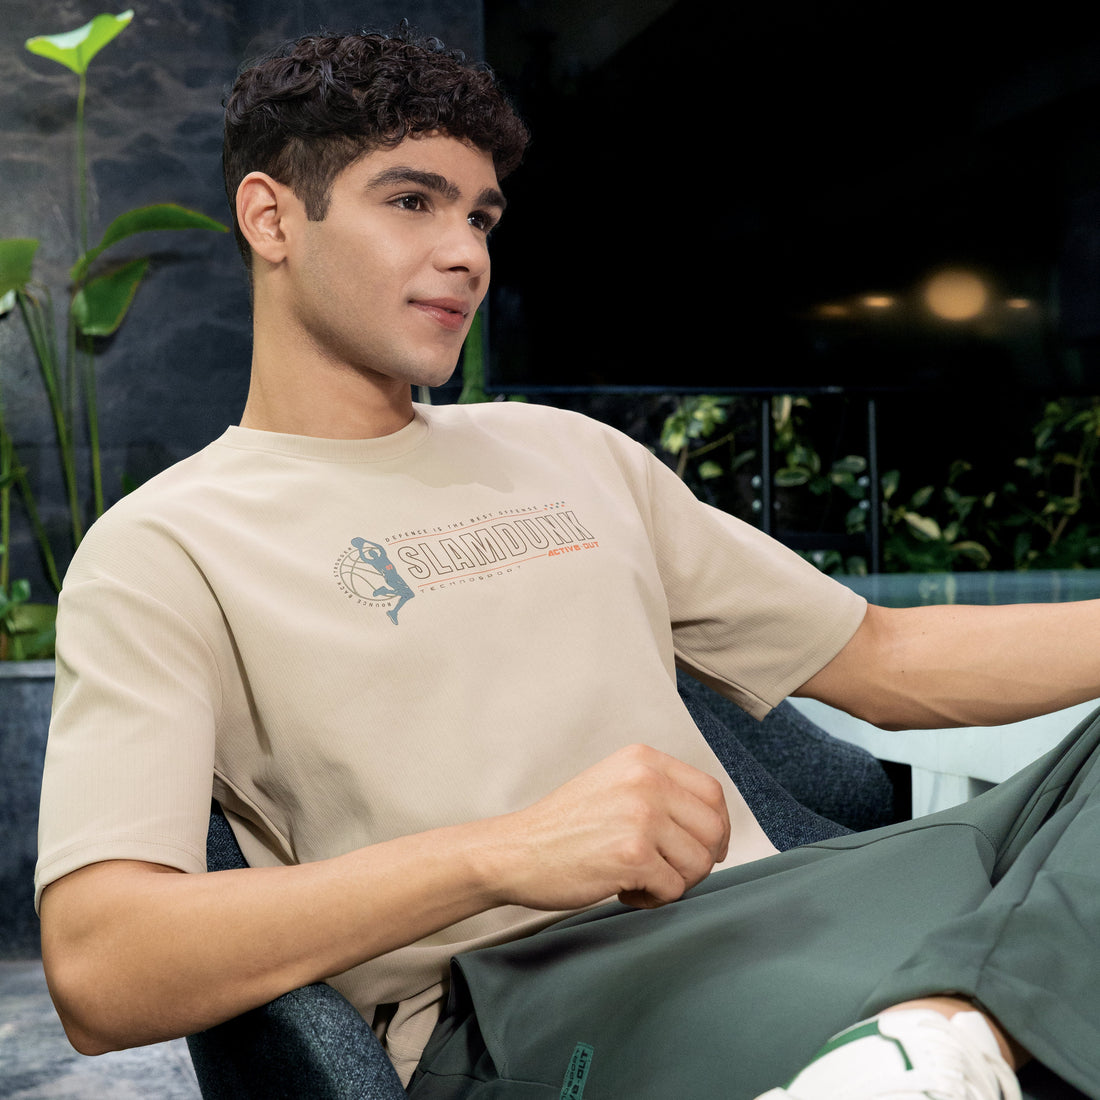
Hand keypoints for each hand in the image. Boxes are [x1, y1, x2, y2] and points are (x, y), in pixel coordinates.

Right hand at [480, 744, 730, 911]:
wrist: (515, 852)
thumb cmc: (562, 827)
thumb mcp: (614, 785)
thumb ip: (659, 792)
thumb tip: (712, 826)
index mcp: (644, 759)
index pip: (712, 793)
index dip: (716, 828)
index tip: (707, 848)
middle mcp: (646, 780)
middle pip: (713, 830)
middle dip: (699, 860)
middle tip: (669, 872)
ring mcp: (641, 816)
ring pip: (698, 863)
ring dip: (674, 882)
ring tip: (639, 880)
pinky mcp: (633, 854)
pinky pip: (674, 889)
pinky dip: (653, 899)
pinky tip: (625, 890)